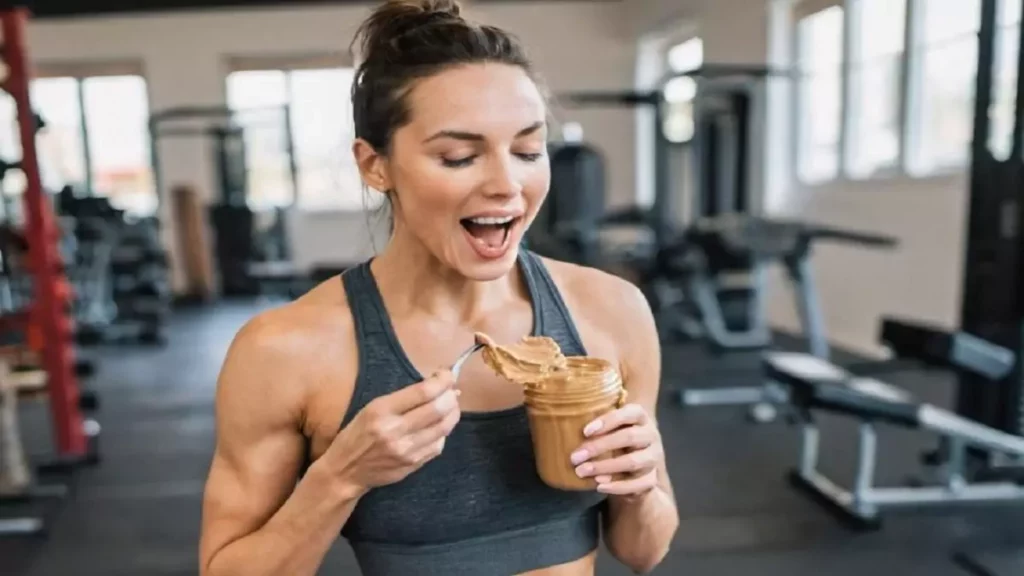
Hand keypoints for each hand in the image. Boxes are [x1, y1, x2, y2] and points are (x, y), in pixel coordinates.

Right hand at [322, 370, 460, 492]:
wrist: (346, 471)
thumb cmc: (357, 434)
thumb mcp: (372, 408)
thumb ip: (403, 399)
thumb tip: (437, 386)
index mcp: (381, 411)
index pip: (422, 392)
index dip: (442, 381)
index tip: (447, 375)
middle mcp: (395, 431)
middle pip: (438, 409)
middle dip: (451, 395)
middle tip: (452, 390)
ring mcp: (406, 450)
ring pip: (443, 428)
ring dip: (453, 412)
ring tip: (451, 405)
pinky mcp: (413, 464)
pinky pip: (439, 445)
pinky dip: (444, 432)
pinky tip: (439, 426)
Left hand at [569, 403, 661, 496]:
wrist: (637, 463)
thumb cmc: (616, 437)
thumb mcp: (610, 427)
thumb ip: (596, 425)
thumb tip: (562, 425)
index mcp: (640, 417)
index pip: (629, 413)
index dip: (608, 421)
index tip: (585, 431)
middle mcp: (651, 435)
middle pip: (629, 437)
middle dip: (599, 447)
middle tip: (575, 457)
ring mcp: (653, 457)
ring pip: (632, 461)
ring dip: (605, 467)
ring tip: (581, 472)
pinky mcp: (652, 479)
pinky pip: (637, 484)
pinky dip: (617, 487)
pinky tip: (599, 486)